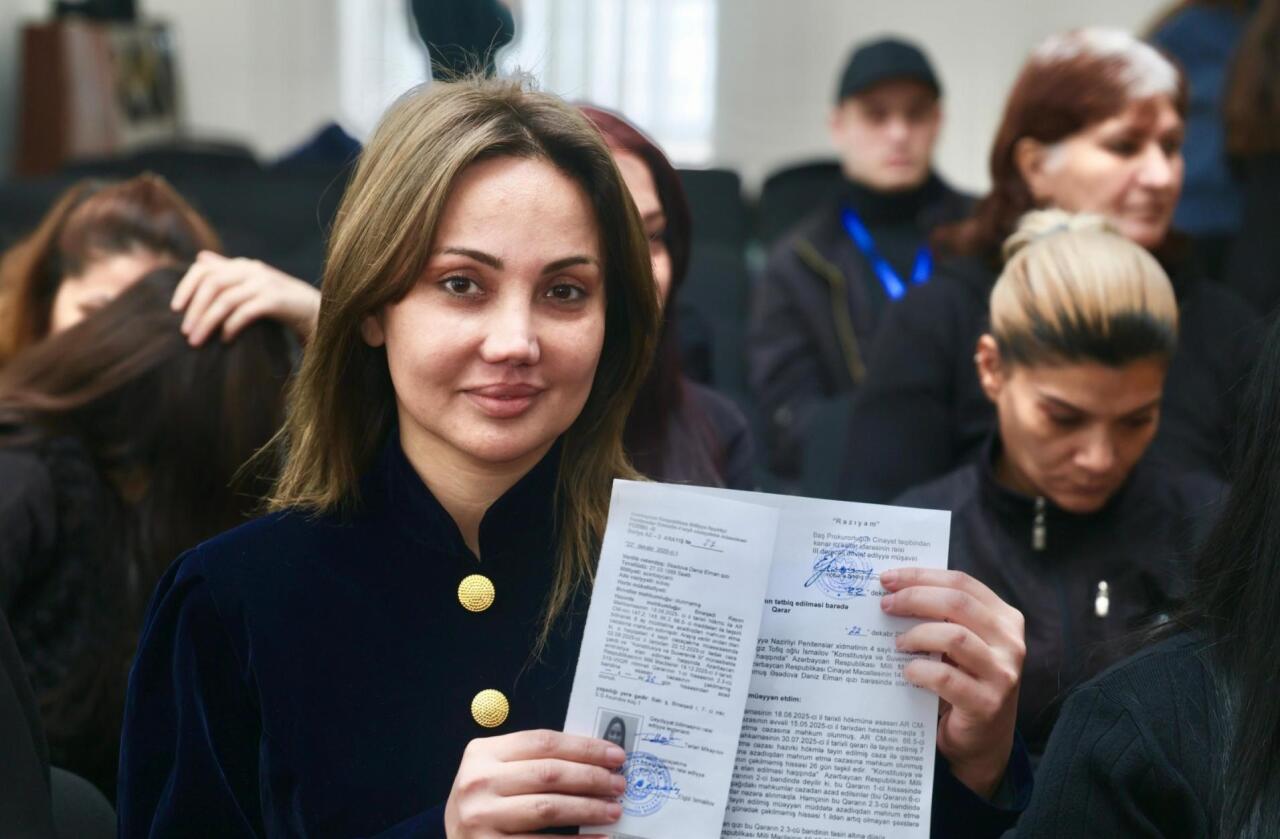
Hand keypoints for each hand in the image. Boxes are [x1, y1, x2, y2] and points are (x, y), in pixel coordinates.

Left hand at [171, 250, 319, 344]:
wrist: (318, 313)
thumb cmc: (280, 303)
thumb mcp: (251, 284)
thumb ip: (226, 272)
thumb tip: (200, 259)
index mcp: (242, 266)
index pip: (204, 269)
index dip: (185, 287)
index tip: (174, 309)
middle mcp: (252, 270)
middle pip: (212, 284)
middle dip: (195, 309)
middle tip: (185, 333)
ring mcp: (266, 283)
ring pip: (226, 299)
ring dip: (208, 321)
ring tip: (197, 341)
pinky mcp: (277, 300)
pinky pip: (246, 311)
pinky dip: (232, 326)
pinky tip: (225, 340)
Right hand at [444, 729, 626, 836]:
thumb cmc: (486, 803)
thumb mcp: (498, 772)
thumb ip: (534, 760)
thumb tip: (595, 759)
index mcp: (483, 753)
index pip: (543, 742)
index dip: (584, 747)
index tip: (614, 754)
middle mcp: (478, 782)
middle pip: (549, 773)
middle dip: (591, 777)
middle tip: (618, 783)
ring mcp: (482, 818)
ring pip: (549, 808)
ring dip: (588, 808)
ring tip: (614, 809)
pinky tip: (599, 838)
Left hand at [879, 567, 1024, 798]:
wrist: (982, 741)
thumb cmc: (965, 681)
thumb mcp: (962, 643)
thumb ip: (943, 617)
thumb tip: (894, 589)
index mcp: (1005, 618)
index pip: (962, 582)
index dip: (922, 576)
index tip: (888, 578)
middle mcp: (1011, 642)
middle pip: (957, 603)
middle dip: (914, 598)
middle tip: (885, 605)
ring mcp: (1003, 674)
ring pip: (953, 636)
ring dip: (916, 635)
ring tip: (898, 643)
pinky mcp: (987, 704)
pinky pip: (945, 677)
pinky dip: (919, 670)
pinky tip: (907, 672)